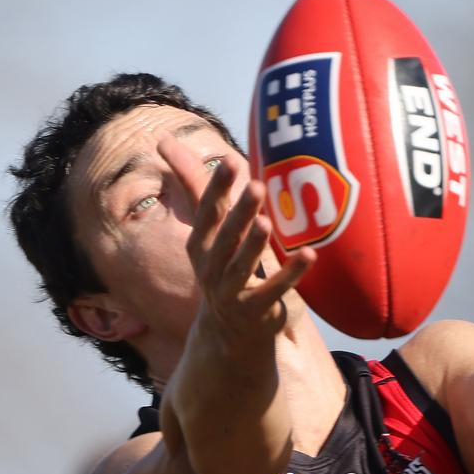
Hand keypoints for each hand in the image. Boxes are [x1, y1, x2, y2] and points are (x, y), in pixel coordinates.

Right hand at [158, 137, 314, 340]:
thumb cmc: (223, 267)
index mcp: (200, 244)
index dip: (217, 189)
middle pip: (225, 237)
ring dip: (254, 245)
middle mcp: (211, 268)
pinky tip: (309, 255)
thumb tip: (164, 141)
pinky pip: (274, 290)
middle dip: (240, 213)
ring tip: (267, 223)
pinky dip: (290, 274)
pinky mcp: (255, 310)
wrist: (230, 332)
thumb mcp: (209, 231)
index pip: (207, 213)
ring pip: (241, 266)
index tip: (230, 162)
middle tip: (256, 186)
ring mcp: (231, 292)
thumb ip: (197, 189)